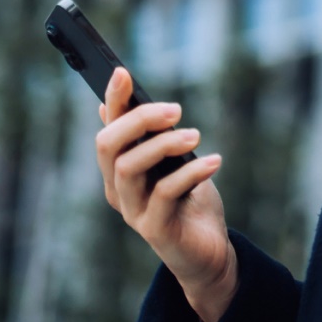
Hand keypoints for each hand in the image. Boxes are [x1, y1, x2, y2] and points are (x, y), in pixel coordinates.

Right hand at [96, 67, 238, 321]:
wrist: (206, 249)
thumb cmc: (187, 198)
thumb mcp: (170, 160)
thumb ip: (147, 134)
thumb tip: (110, 103)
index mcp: (119, 168)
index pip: (108, 128)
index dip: (113, 101)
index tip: (122, 72)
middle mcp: (119, 189)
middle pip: (109, 146)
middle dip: (139, 120)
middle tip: (176, 109)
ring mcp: (133, 211)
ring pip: (130, 168)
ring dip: (164, 145)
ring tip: (195, 135)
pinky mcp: (155, 229)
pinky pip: (166, 194)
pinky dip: (191, 172)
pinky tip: (214, 161)